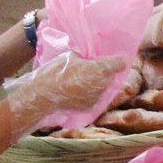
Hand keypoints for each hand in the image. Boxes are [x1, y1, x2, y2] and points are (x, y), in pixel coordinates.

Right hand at [4, 53, 126, 133]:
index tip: (116, 58)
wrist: (43, 96)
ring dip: (98, 83)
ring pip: (104, 87)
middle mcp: (103, 84)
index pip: (119, 63)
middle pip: (111, 76)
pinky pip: (95, 97)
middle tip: (95, 67)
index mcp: (100, 69)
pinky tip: (80, 89)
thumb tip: (90, 57)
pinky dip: (91, 93)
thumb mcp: (70, 56)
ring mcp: (97, 97)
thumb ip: (85, 57)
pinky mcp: (90, 106)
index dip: (118, 59)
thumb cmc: (56, 72)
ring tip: (85, 79)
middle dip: (106, 72)